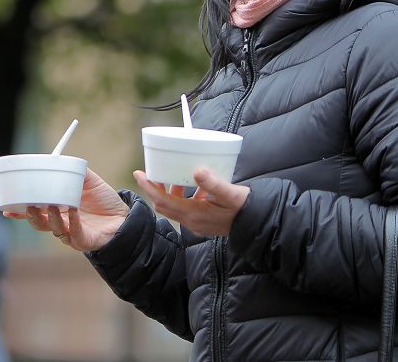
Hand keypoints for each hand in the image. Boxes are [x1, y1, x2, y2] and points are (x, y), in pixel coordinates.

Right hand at [3, 168, 129, 251]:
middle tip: (28, 204)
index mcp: (57, 211)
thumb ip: (76, 171)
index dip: (19, 212)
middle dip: (31, 215)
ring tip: (51, 205)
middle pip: (40, 223)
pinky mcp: (84, 240)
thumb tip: (61, 159)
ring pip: (54, 229)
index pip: (34, 212)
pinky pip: (75, 232)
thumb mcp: (89, 181)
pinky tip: (72, 211)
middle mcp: (62, 223)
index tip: (6, 208)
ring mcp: (72, 233)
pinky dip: (73, 221)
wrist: (125, 216)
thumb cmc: (104, 200)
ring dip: (50, 218)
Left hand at [133, 167, 248, 236]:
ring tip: (172, 175)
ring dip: (169, 192)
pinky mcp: (203, 222)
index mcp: (194, 214)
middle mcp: (192, 221)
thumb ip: (213, 183)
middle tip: (149, 172)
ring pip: (174, 207)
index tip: (138, 173)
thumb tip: (197, 171)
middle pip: (163, 205)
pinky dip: (184, 196)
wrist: (258, 225)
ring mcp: (197, 223)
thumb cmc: (245, 208)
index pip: (162, 201)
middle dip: (154, 188)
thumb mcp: (230, 194)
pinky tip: (196, 185)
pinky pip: (186, 208)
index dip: (148, 187)